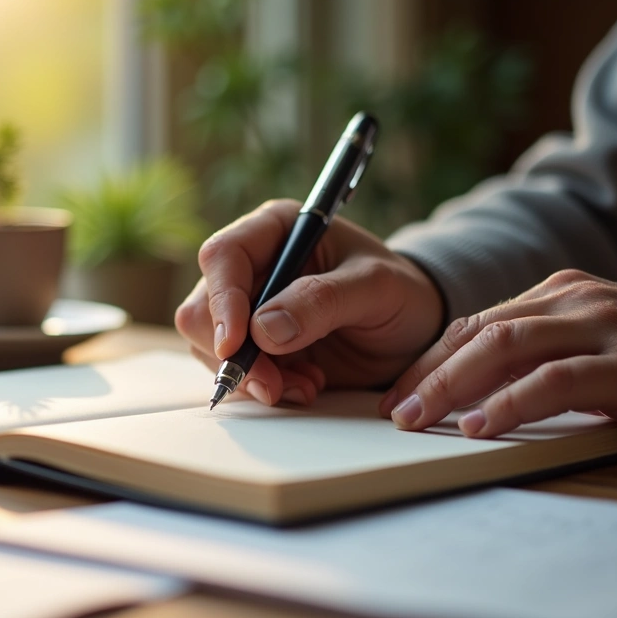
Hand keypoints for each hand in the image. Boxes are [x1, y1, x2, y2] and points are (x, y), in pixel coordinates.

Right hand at [175, 199, 444, 404]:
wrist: (414, 330)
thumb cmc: (401, 293)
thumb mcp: (376, 288)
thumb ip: (323, 301)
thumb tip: (263, 329)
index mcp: (275, 230)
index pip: (223, 256)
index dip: (222, 300)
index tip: (236, 344)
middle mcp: (252, 266)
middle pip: (203, 307)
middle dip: (234, 353)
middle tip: (273, 383)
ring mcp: (249, 309)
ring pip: (210, 345)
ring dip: (252, 376)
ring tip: (306, 383)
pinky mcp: (254, 346)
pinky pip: (234, 371)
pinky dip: (264, 387)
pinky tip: (304, 385)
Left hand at [383, 269, 616, 442]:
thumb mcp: (602, 347)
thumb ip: (547, 355)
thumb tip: (481, 390)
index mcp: (563, 294)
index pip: (476, 323)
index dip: (430, 360)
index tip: (397, 394)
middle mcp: (576, 301)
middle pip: (478, 332)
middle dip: (426, 373)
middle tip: (391, 412)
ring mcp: (605, 328)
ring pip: (504, 348)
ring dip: (451, 386)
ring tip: (417, 421)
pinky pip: (555, 381)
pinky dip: (510, 404)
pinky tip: (479, 427)